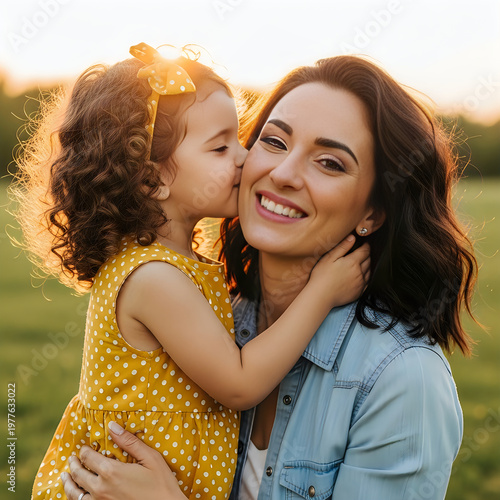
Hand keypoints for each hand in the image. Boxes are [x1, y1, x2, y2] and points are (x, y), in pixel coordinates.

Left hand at [61, 421, 184, 499]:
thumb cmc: (161, 484)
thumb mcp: (150, 457)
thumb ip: (129, 442)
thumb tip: (112, 426)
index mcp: (111, 472)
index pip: (89, 458)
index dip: (84, 451)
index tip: (83, 447)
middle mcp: (101, 489)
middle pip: (78, 475)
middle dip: (73, 464)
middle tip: (71, 459)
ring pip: (75, 494)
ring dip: (68, 483)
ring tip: (65, 477)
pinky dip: (75, 499)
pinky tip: (76, 495)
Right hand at [309, 235, 370, 306]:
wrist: (320, 296)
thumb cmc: (322, 276)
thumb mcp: (329, 258)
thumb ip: (342, 247)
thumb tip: (353, 237)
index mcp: (353, 262)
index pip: (365, 250)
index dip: (366, 245)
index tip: (364, 243)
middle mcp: (359, 272)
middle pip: (369, 260)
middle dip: (366, 254)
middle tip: (362, 251)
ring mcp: (360, 283)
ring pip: (369, 271)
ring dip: (367, 265)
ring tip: (361, 263)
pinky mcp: (359, 292)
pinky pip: (367, 282)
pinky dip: (366, 277)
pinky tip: (359, 275)